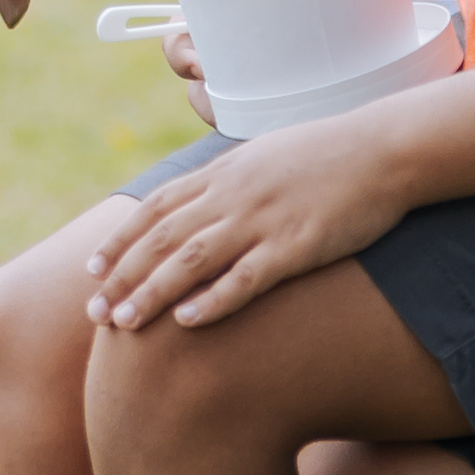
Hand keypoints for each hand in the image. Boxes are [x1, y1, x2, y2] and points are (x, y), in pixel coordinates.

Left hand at [87, 101, 431, 334]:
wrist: (383, 150)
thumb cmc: (327, 156)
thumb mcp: (264, 157)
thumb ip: (228, 179)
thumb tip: (199, 201)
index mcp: (224, 173)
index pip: (156, 209)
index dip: (121, 240)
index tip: (91, 270)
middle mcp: (233, 195)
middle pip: (163, 238)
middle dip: (123, 276)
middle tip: (93, 312)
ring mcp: (263, 219)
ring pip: (192, 259)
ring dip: (153, 292)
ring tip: (123, 324)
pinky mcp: (297, 244)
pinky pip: (247, 277)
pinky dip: (214, 300)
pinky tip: (188, 323)